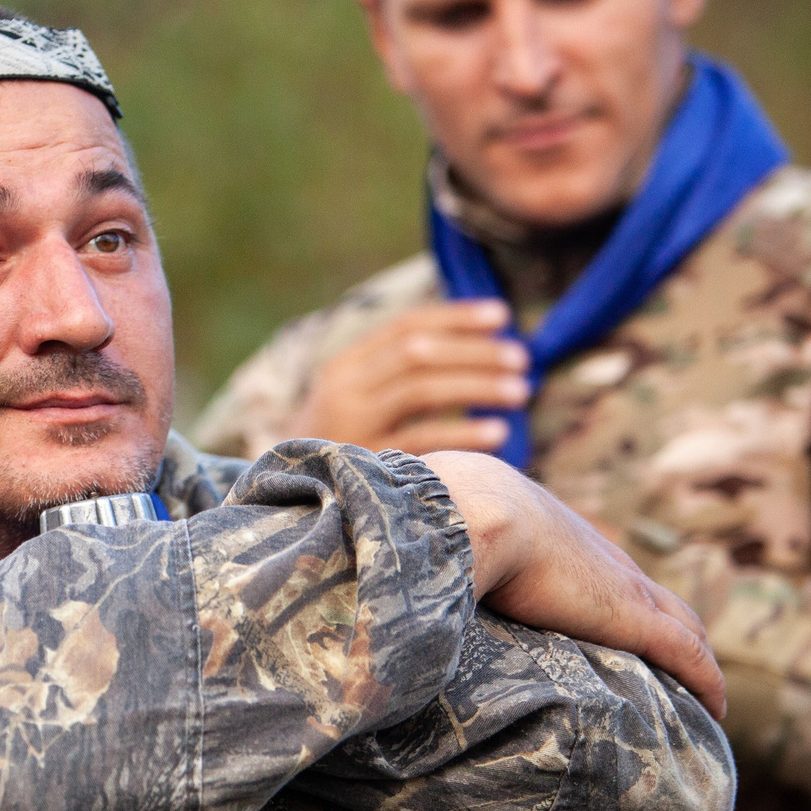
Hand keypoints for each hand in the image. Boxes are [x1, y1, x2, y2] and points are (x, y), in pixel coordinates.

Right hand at [289, 300, 526, 452]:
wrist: (287, 496)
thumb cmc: (338, 446)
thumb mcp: (354, 400)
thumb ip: (395, 374)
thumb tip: (471, 342)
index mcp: (344, 364)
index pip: (406, 325)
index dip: (456, 317)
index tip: (502, 315)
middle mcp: (343, 388)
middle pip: (418, 353)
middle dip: (475, 351)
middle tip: (522, 357)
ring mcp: (350, 425)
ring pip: (421, 389)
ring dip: (477, 385)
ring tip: (521, 390)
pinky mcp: (363, 463)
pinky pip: (421, 440)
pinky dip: (464, 433)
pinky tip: (500, 432)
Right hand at [423, 450, 725, 719]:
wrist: (465, 512)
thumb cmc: (434, 524)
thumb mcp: (432, 542)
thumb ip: (418, 567)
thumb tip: (374, 599)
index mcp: (550, 535)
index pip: (594, 568)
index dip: (607, 596)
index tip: (607, 622)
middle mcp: (596, 557)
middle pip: (648, 590)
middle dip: (665, 623)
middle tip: (672, 661)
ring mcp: (619, 585)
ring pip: (680, 622)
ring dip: (692, 652)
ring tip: (698, 690)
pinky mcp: (631, 616)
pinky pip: (687, 654)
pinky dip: (705, 678)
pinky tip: (716, 707)